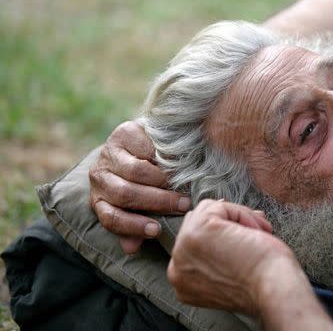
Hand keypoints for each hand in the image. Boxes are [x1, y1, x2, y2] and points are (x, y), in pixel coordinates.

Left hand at [89, 120, 191, 253]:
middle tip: (182, 204)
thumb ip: (133, 224)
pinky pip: (142, 148)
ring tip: (179, 184)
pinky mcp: (122, 134)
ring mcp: (109, 154)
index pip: (111, 218)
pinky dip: (159, 156)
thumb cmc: (143, 183)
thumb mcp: (137, 205)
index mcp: (100, 199)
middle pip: (125, 194)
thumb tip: (132, 249)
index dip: (133, 226)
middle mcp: (99, 177)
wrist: (143, 144)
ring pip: (134, 172)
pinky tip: (173, 161)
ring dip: (160, 179)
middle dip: (156, 201)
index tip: (156, 230)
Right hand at [167, 199, 285, 313]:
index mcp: (183, 282)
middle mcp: (177, 269)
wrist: (273, 289)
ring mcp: (183, 249)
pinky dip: (242, 213)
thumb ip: (217, 253)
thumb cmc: (263, 283)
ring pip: (207, 211)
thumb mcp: (229, 271)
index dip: (222, 234)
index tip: (244, 239)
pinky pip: (220, 206)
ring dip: (238, 217)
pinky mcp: (198, 230)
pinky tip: (254, 232)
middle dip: (229, 223)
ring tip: (258, 233)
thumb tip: (226, 221)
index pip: (193, 242)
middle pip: (196, 223)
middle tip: (256, 232)